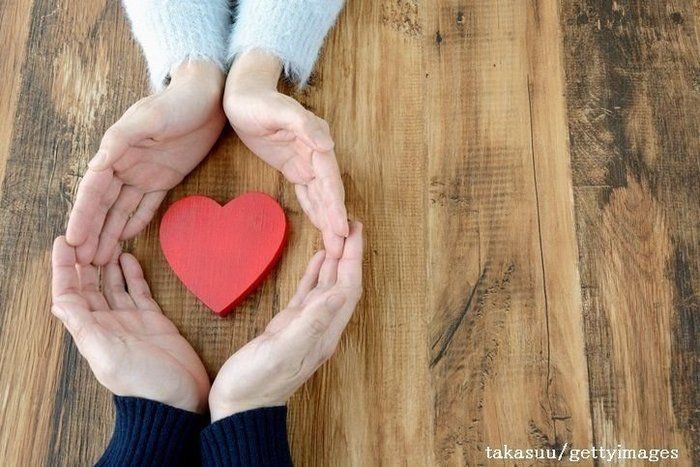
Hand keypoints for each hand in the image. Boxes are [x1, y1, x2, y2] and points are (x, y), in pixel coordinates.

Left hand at [51, 237, 209, 412]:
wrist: (179, 400)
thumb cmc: (144, 383)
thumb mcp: (108, 355)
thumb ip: (84, 327)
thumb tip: (58, 303)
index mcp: (92, 331)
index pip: (70, 293)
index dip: (63, 268)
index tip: (64, 242)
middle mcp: (108, 323)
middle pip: (90, 285)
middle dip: (85, 259)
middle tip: (87, 233)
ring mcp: (131, 320)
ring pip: (113, 285)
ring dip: (108, 263)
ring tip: (107, 239)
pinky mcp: (153, 320)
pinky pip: (138, 291)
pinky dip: (132, 275)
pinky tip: (129, 258)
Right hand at [66, 60, 225, 264]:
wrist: (208, 98)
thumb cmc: (176, 103)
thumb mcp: (149, 118)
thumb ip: (122, 140)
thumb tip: (97, 163)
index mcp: (115, 152)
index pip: (93, 190)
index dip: (82, 216)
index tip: (73, 239)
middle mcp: (125, 166)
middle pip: (104, 205)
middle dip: (92, 232)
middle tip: (84, 260)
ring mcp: (144, 174)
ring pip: (122, 209)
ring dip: (110, 233)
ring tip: (100, 258)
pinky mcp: (165, 178)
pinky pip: (147, 205)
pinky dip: (136, 221)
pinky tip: (126, 239)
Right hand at [208, 222, 362, 420]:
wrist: (238, 407)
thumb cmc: (256, 383)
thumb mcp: (283, 351)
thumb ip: (311, 323)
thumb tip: (339, 293)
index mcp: (324, 333)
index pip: (346, 288)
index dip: (353, 259)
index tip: (356, 231)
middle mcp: (320, 328)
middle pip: (341, 284)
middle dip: (349, 254)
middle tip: (353, 224)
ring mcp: (304, 327)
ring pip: (326, 286)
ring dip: (335, 260)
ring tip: (339, 234)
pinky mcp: (287, 326)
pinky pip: (307, 294)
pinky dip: (315, 274)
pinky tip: (317, 259)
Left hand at [225, 50, 347, 257]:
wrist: (242, 94)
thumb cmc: (258, 100)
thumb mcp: (279, 110)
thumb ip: (304, 125)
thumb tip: (328, 145)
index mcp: (316, 142)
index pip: (329, 178)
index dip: (336, 204)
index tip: (342, 227)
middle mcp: (316, 153)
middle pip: (329, 192)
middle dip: (335, 219)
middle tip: (340, 247)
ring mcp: (305, 161)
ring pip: (320, 195)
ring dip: (327, 219)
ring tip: (335, 245)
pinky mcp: (293, 166)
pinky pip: (307, 192)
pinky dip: (315, 209)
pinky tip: (321, 225)